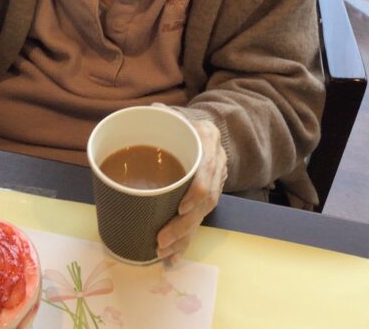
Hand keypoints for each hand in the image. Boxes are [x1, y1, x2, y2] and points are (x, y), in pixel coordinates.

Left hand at [156, 117, 226, 262]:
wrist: (203, 126)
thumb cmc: (182, 120)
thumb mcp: (174, 112)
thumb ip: (162, 113)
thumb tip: (152, 111)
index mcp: (207, 139)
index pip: (207, 170)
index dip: (197, 191)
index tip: (181, 207)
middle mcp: (215, 163)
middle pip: (205, 200)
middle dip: (184, 224)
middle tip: (161, 239)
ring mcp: (214, 181)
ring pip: (203, 214)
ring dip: (184, 236)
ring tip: (164, 252)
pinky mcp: (207, 197)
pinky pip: (199, 220)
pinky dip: (186, 240)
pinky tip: (173, 257)